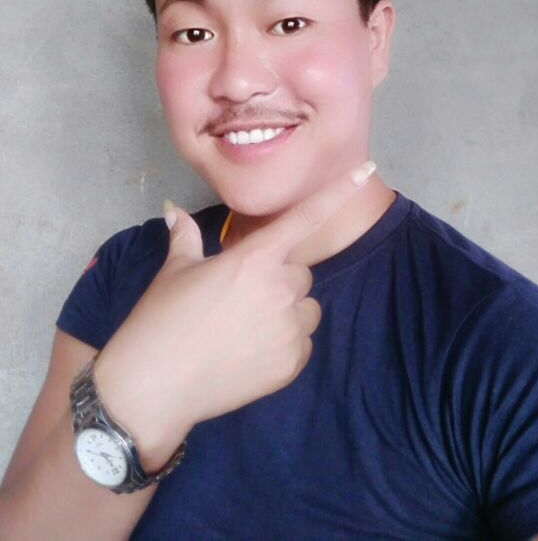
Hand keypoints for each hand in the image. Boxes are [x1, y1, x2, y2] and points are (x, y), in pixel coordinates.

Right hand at [92, 160, 375, 468]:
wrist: (154, 385)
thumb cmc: (161, 319)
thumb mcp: (176, 270)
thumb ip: (186, 235)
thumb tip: (173, 208)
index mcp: (255, 258)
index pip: (304, 217)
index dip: (338, 192)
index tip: (367, 169)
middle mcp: (280, 289)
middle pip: (300, 274)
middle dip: (278, 280)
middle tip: (240, 298)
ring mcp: (289, 329)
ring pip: (306, 309)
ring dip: (287, 312)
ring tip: (245, 328)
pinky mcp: (291, 364)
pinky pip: (303, 343)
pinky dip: (284, 344)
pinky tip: (249, 354)